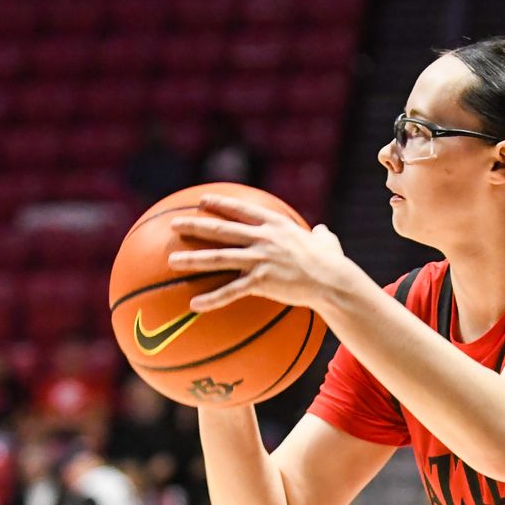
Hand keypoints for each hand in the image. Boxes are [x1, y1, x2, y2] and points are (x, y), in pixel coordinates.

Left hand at [168, 194, 358, 314]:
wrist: (333, 281)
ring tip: (171, 261)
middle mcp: (263, 237)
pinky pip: (230, 291)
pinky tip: (194, 304)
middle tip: (174, 224)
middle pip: (221, 229)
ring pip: (219, 257)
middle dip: (195, 224)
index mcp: (275, 224)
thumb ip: (321, 236)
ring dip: (192, 259)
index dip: (220, 203)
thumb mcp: (327, 243)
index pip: (241, 209)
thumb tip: (323, 232)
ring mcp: (260, 259)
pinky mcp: (261, 281)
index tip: (202, 200)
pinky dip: (211, 298)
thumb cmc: (332, 264)